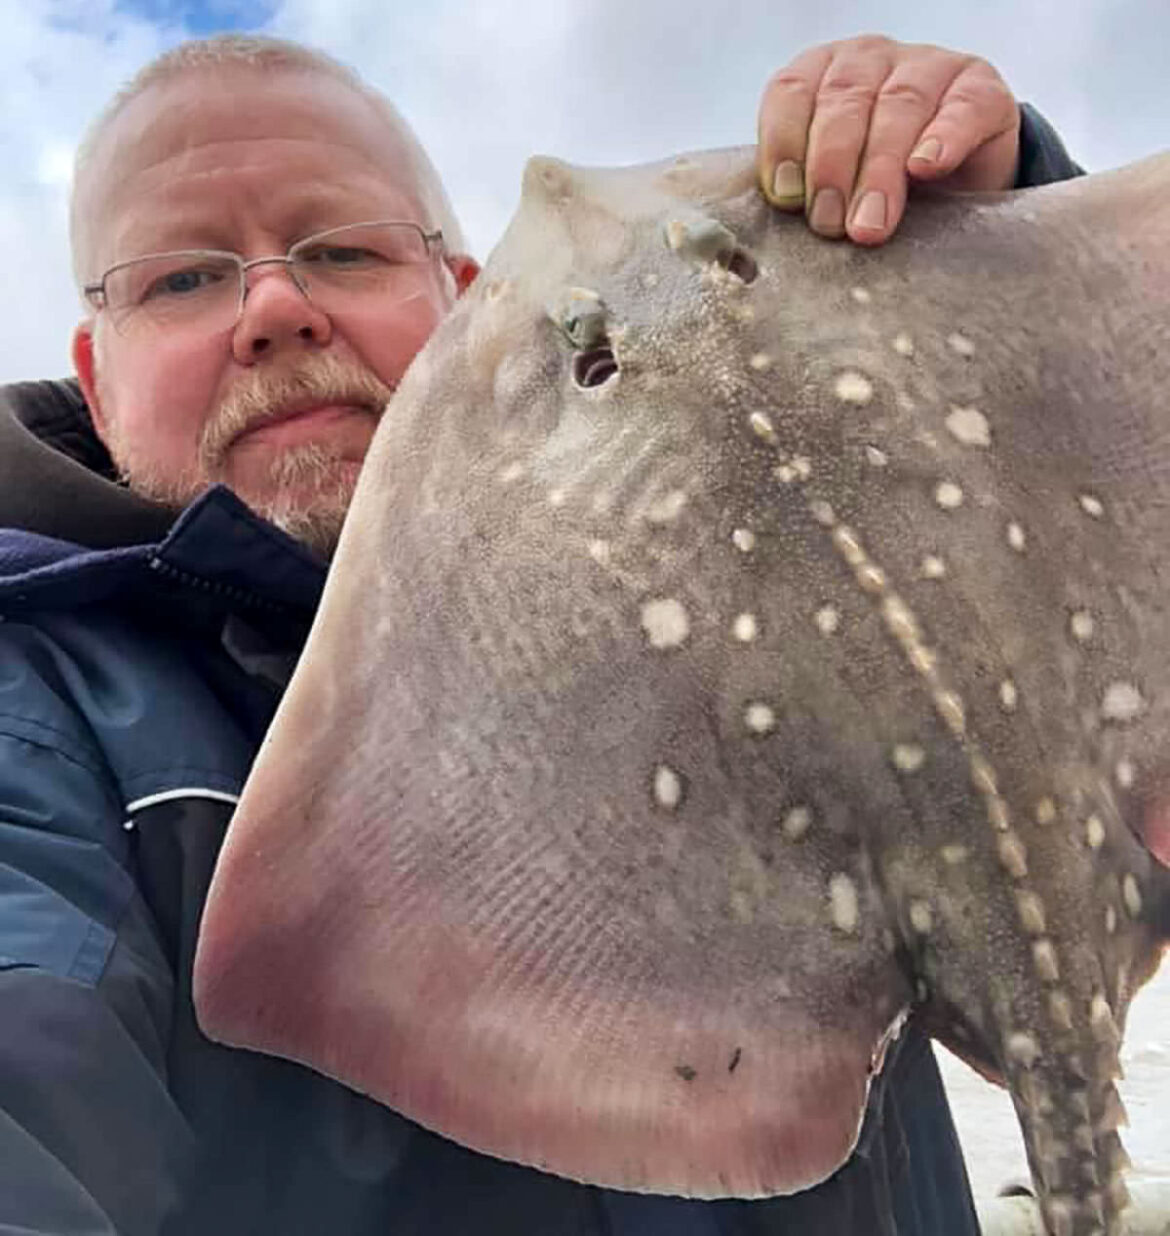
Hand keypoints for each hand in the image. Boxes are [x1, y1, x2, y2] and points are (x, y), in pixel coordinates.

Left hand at [757, 35, 1019, 244]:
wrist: (958, 182)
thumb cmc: (877, 183)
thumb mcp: (833, 183)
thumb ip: (802, 188)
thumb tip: (783, 213)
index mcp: (822, 76)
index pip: (791, 92)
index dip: (783, 143)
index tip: (786, 197)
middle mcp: (871, 60)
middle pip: (844, 103)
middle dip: (832, 169)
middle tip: (829, 224)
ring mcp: (929, 68)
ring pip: (897, 107)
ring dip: (879, 171)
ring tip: (869, 225)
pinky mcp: (980, 91)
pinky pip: (961, 109)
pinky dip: (944, 139)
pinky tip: (926, 168)